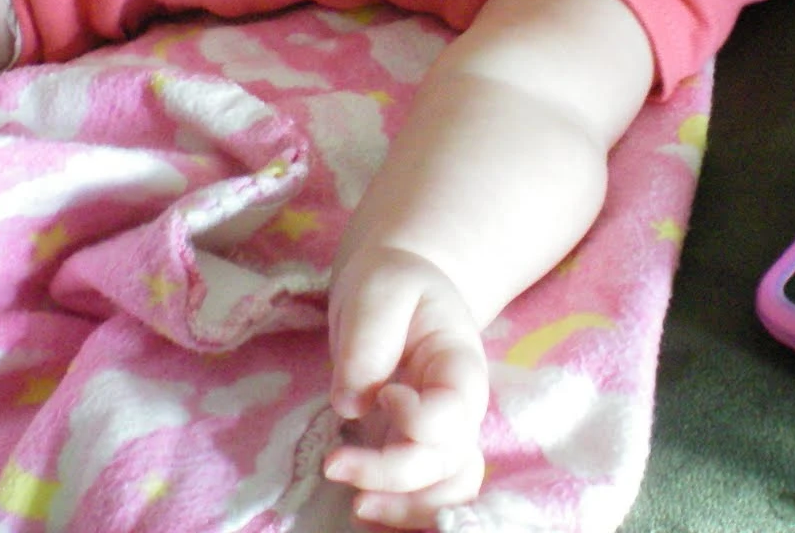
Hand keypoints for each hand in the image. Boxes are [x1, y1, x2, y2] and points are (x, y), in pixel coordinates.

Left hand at [324, 245, 488, 527]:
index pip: (453, 416)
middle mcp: (460, 411)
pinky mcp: (414, 453)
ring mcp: (439, 437)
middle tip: (334, 464)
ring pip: (449, 495)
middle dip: (392, 476)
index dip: (416, 420)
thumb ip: (368, 341)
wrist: (399, 292)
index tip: (381, 394)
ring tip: (357, 508)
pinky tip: (362, 513)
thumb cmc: (393, 284)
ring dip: (407, 511)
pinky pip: (425, 498)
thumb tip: (350, 405)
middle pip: (446, 464)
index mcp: (460, 367)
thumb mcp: (379, 289)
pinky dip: (402, 514)